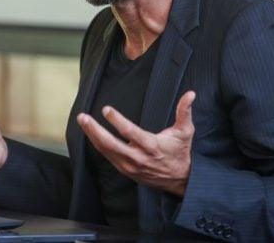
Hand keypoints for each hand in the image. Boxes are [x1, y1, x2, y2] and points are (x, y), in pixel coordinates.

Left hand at [76, 91, 195, 196]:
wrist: (180, 180)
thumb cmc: (180, 152)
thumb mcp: (185, 132)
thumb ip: (184, 112)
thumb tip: (190, 94)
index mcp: (151, 146)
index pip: (130, 133)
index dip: (117, 121)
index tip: (106, 109)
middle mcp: (138, 157)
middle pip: (110, 144)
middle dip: (94, 130)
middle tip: (83, 117)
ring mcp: (129, 165)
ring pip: (106, 150)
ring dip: (92, 136)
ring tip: (83, 121)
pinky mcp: (125, 170)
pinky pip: (108, 156)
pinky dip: (98, 145)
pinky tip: (90, 134)